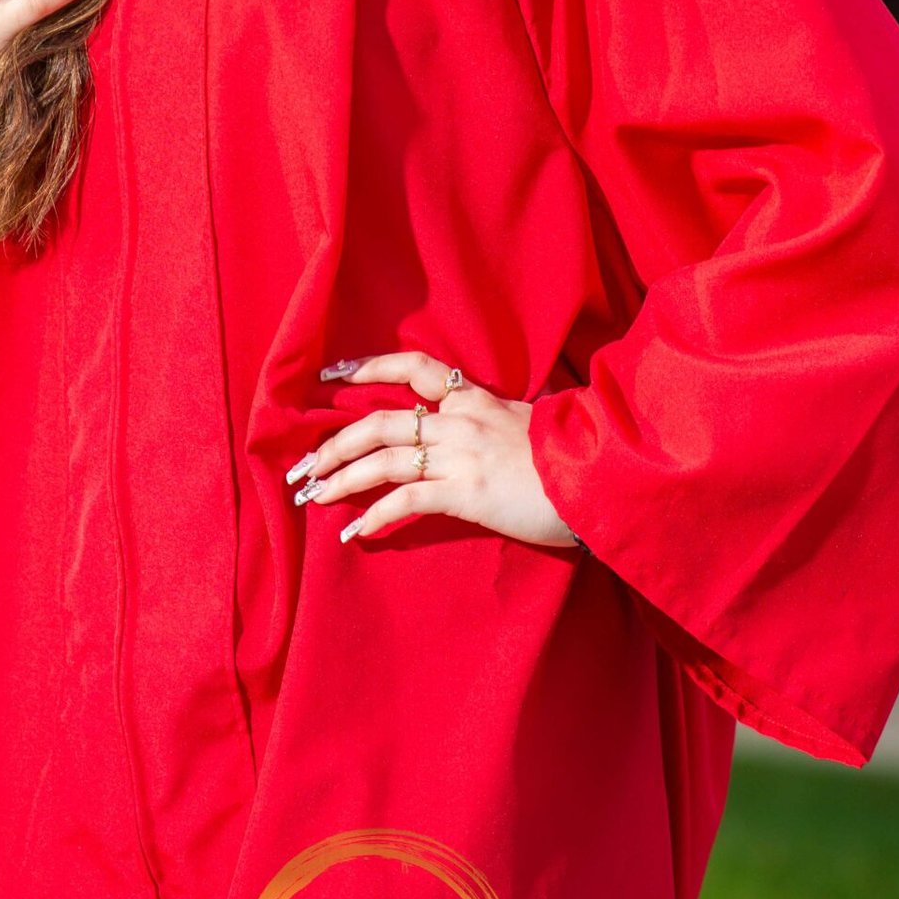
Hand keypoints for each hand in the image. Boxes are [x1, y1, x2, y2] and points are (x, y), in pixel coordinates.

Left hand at [289, 350, 584, 548]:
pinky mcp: (465, 492)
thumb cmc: (567, 456)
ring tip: (314, 497)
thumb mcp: (524, 423)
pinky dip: (375, 515)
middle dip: (332, 443)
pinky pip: (406, 499)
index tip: (329, 377)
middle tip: (302, 466)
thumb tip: (462, 426)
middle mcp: (459, 419)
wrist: (596, 478)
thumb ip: (489, 420)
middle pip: (378, 421)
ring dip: (340, 478)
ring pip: (382, 458)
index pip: (411, 367)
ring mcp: (460, 455)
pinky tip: (355, 531)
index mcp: (474, 398)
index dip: (366, 367)